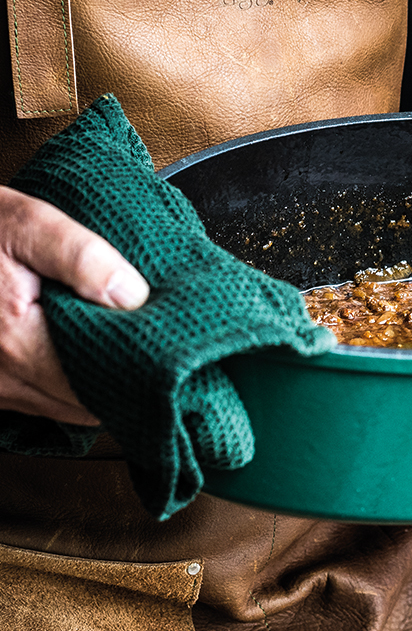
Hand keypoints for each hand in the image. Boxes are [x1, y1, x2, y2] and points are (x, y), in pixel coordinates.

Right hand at [0, 187, 149, 424]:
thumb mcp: (26, 223)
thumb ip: (82, 258)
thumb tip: (133, 295)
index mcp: (18, 344)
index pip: (101, 384)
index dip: (143, 371)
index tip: (176, 353)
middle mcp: (2, 380)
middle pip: (88, 403)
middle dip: (130, 381)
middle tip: (170, 353)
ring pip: (68, 407)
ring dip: (103, 384)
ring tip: (140, 352)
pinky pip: (43, 399)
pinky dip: (74, 384)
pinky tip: (98, 356)